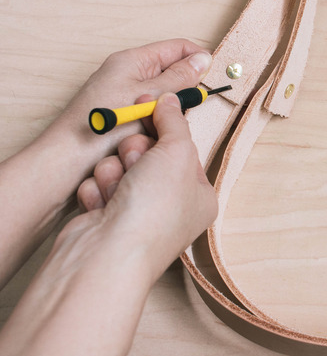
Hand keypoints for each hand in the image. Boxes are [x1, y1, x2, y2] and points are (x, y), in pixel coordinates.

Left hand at [45, 39, 213, 161]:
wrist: (68, 159)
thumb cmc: (102, 126)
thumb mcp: (150, 97)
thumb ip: (180, 77)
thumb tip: (202, 60)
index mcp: (132, 60)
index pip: (176, 47)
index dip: (197, 59)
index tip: (210, 78)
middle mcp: (126, 72)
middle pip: (171, 70)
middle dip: (184, 88)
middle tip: (185, 107)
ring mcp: (122, 92)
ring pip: (162, 93)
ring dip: (170, 107)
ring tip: (164, 123)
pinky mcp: (121, 112)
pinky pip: (150, 109)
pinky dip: (157, 119)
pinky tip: (154, 133)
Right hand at [76, 92, 217, 279]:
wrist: (107, 253)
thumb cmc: (153, 209)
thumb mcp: (176, 151)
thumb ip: (174, 122)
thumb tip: (170, 101)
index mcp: (199, 195)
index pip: (181, 147)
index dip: (164, 126)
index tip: (148, 105)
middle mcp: (171, 207)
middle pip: (148, 154)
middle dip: (135, 153)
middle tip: (136, 162)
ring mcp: (137, 214)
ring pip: (119, 166)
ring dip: (114, 172)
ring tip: (118, 191)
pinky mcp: (106, 219)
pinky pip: (99, 186)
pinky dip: (97, 191)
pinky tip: (102, 207)